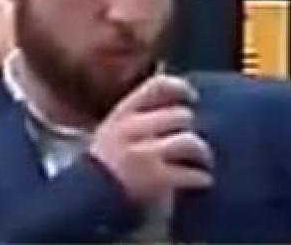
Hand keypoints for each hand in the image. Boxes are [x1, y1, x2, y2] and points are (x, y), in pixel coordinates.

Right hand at [88, 75, 213, 204]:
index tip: (192, 98)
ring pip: (188, 141)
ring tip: (203, 162)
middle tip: (194, 141)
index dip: (180, 89)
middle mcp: (131, 129)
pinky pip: (190, 173)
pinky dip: (201, 177)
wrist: (86, 203)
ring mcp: (142, 154)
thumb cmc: (104, 169)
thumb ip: (137, 119)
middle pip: (179, 115)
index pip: (156, 86)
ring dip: (202, 152)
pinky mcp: (154, 179)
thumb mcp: (112, 134)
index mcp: (121, 114)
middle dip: (192, 129)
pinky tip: (202, 181)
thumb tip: (175, 106)